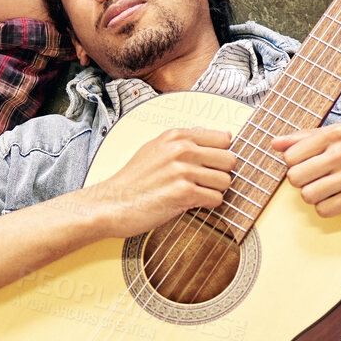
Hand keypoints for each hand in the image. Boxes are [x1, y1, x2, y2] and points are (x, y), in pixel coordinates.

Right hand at [86, 127, 235, 237]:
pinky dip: (208, 205)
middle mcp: (181, 149)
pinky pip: (216, 199)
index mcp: (175, 136)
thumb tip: (219, 135)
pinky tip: (191, 204)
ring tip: (196, 194)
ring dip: (215, 191)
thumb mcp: (155, 149)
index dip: (220, 155)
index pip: (224, 138)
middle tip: (205, 183)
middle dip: (221, 174)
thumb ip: (184, 141)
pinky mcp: (183, 192)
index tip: (211, 166)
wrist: (111, 204)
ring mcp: (182, 170)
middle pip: (229, 159)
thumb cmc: (133, 181)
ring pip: (226, 181)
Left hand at [273, 125, 340, 217]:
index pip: (291, 154)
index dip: (294, 165)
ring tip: (329, 191)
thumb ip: (307, 138)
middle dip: (302, 183)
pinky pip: (324, 209)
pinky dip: (327, 208)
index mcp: (339, 133)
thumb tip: (275, 143)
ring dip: (315, 198)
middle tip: (319, 181)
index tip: (308, 166)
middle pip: (295, 176)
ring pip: (308, 195)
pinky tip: (339, 200)